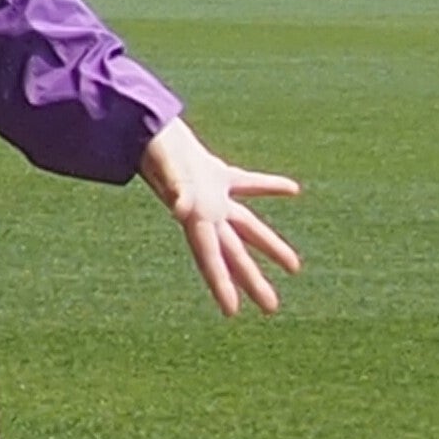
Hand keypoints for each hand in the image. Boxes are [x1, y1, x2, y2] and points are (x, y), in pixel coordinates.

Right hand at [139, 120, 303, 316]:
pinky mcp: (215, 174)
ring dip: (269, 246)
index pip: (210, 258)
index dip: (221, 286)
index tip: (232, 312)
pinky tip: (293, 190)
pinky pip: (248, 185)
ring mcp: (212, 195)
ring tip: (294, 268)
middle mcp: (205, 213)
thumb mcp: (166, 169)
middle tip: (271, 308)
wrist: (144, 126)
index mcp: (196, 217)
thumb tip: (181, 209)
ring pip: (246, 227)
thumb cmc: (156, 146)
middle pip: (235, 254)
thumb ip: (175, 188)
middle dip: (252, 281)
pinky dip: (270, 188)